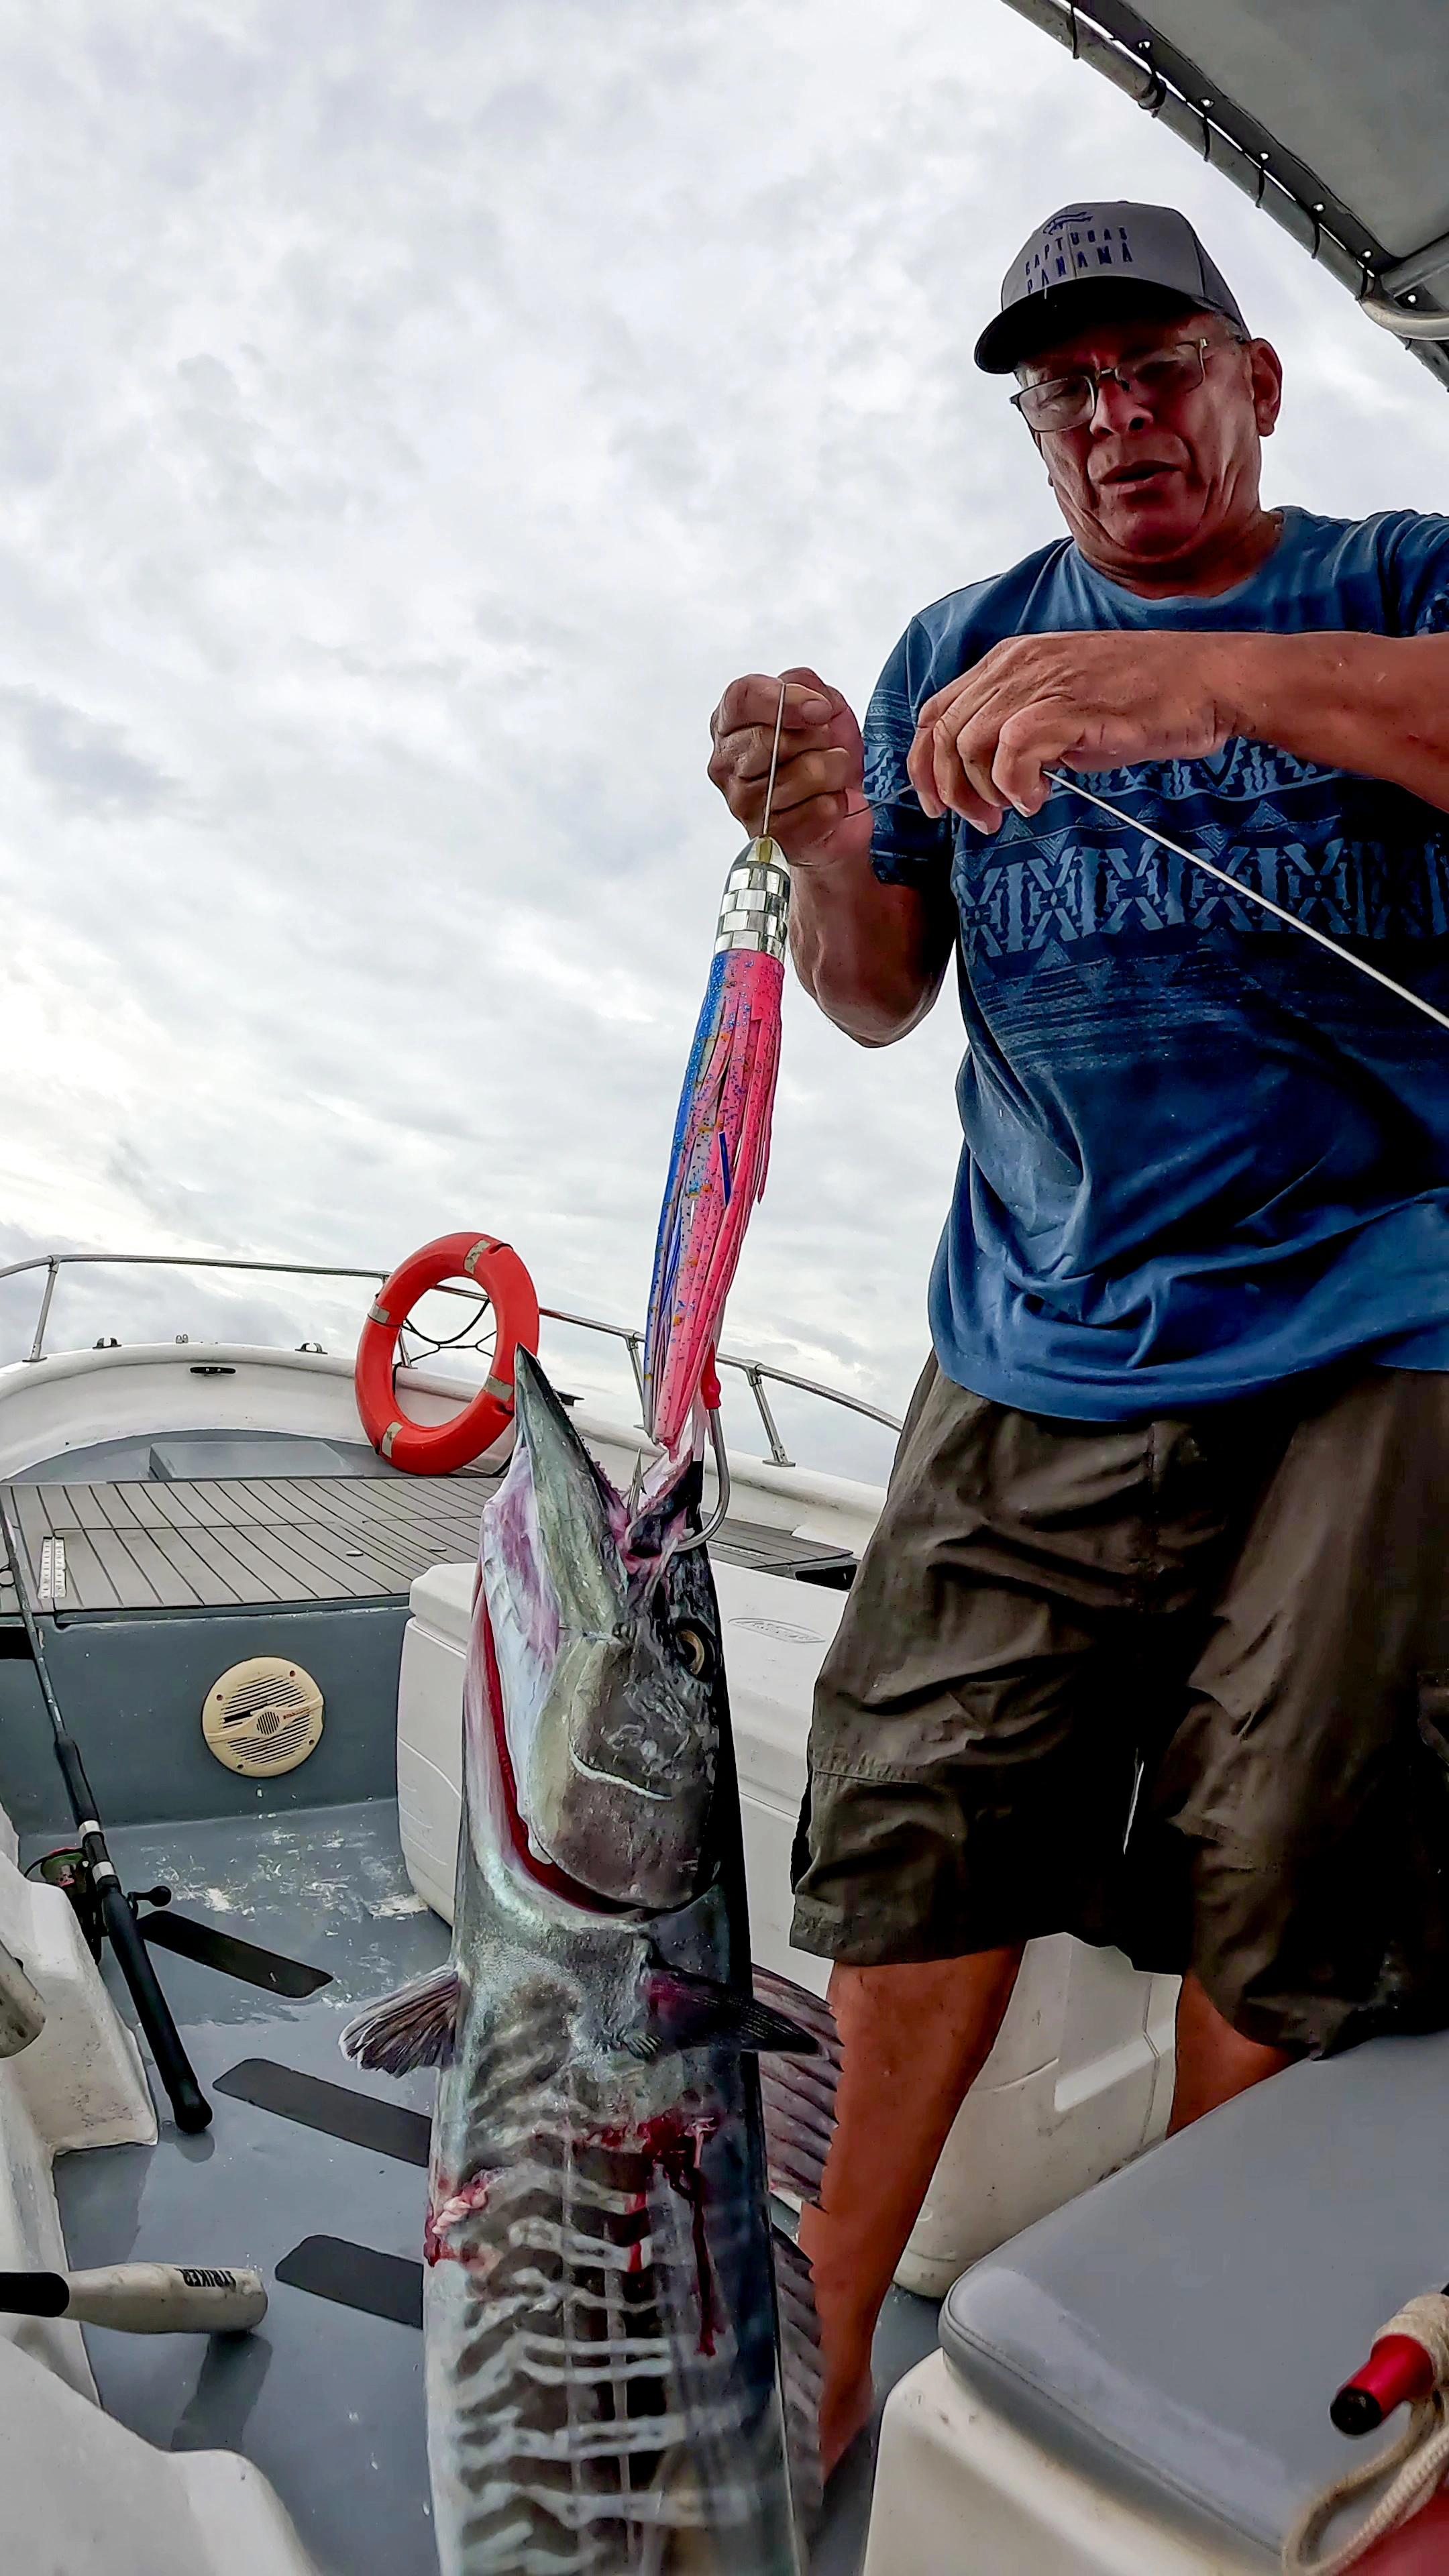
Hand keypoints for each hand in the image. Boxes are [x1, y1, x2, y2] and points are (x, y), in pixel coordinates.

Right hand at [708, 666, 872, 866]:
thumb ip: (806, 684)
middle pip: (771, 738)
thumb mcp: (820, 703)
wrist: (838, 806)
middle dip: (816, 737)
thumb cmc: (821, 753)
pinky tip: (830, 801)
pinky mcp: (771, 837)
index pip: (742, 698)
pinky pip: (818, 810)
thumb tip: (811, 701)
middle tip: (828, 743)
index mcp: (730, 724)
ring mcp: (743, 804)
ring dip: (834, 769)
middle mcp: (727, 764)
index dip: (785, 699)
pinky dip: (837, 802)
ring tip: (834, 774)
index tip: (820, 709)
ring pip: (802, 774)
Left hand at [907, 629, 1240, 833]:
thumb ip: (1022, 731)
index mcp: (1009, 660)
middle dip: (950, 788)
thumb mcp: (1066, 709)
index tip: (940, 804)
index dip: (926, 763)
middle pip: (944, 732)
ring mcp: (1041, 681)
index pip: (936, 711)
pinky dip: (1015, 784)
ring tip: (1017, 809)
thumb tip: (990, 776)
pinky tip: (1040, 797)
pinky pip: (1011, 750)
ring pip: (970, 742)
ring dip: (983, 790)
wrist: (1207, 682)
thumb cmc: (1145, 699)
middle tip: (982, 820)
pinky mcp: (1068, 704)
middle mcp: (1017, 663)